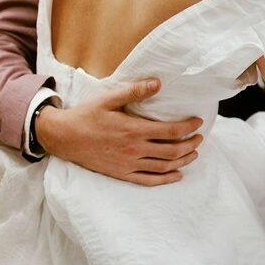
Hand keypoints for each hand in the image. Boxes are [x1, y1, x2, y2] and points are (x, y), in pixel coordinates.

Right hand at [34, 78, 202, 185]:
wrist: (64, 138)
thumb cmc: (86, 115)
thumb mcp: (109, 99)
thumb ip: (135, 91)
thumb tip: (158, 83)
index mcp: (134, 129)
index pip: (171, 130)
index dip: (188, 127)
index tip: (198, 122)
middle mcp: (134, 149)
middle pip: (172, 151)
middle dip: (190, 144)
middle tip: (200, 138)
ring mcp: (128, 164)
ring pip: (164, 166)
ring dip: (183, 161)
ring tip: (194, 153)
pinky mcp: (122, 174)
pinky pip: (148, 180)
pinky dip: (166, 179)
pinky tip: (177, 175)